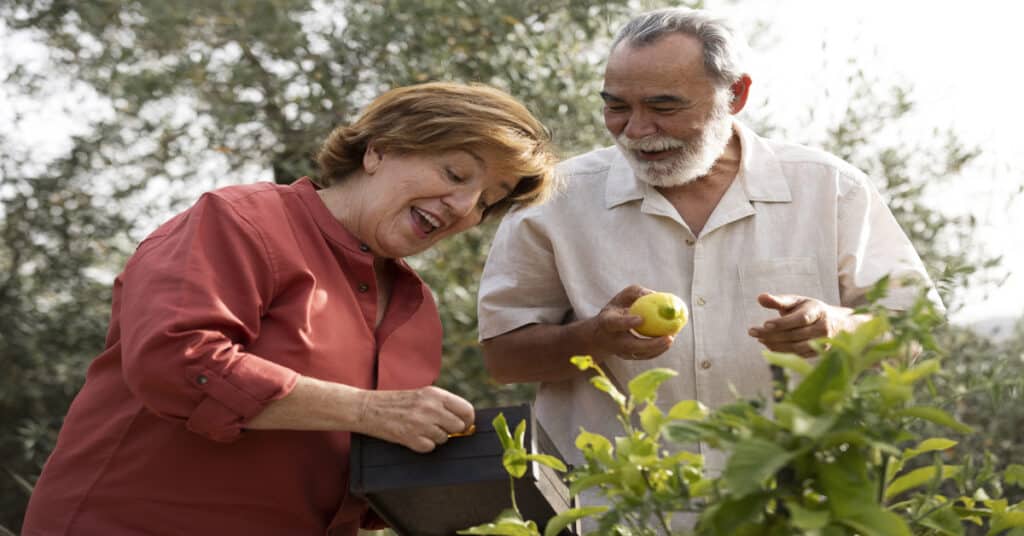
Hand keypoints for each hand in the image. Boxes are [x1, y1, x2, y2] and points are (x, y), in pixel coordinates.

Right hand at [356, 386, 474, 452]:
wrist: (369, 408)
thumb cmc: (397, 402)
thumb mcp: (422, 395)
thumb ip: (443, 404)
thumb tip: (465, 420)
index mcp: (435, 394)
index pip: (467, 409)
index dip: (468, 420)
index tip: (464, 425)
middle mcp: (431, 407)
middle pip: (459, 426)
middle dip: (451, 430)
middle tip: (439, 428)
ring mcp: (421, 423)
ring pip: (444, 439)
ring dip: (435, 438)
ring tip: (420, 429)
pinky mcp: (411, 438)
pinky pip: (430, 447)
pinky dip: (423, 445)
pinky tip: (412, 436)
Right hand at [585, 285, 673, 361]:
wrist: (601, 336)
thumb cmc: (616, 310)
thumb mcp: (621, 298)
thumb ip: (635, 292)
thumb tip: (655, 294)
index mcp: (607, 323)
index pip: (616, 323)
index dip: (628, 322)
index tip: (642, 319)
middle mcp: (613, 340)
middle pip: (632, 346)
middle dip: (652, 344)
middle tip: (669, 337)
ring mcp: (621, 352)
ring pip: (642, 354)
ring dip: (659, 348)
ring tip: (673, 336)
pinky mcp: (630, 358)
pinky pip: (646, 356)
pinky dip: (659, 349)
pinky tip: (670, 340)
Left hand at [747, 293, 865, 357]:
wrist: (836, 323)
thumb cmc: (809, 309)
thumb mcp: (797, 301)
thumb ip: (778, 301)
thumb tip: (760, 298)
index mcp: (818, 311)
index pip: (800, 319)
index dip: (783, 323)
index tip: (765, 324)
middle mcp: (823, 328)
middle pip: (795, 334)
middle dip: (771, 334)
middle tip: (752, 332)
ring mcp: (822, 342)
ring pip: (796, 347)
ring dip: (775, 344)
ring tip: (759, 339)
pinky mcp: (818, 353)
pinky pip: (798, 355)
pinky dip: (781, 351)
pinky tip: (769, 346)